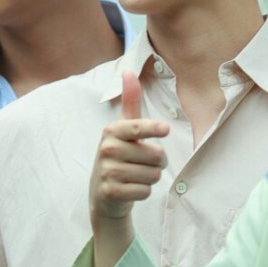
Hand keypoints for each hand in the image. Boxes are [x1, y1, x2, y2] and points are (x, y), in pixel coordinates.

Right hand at [90, 70, 169, 222]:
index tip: (165, 130)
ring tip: (135, 176)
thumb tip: (128, 71)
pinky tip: (130, 189)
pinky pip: (145, 191)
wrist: (102, 195)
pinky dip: (143, 192)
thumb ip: (130, 102)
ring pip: (153, 174)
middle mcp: (107, 149)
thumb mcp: (123, 128)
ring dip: (150, 178)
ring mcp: (107, 171)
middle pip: (156, 155)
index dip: (153, 129)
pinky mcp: (111, 192)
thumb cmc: (119, 156)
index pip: (138, 127)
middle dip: (157, 162)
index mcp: (112, 130)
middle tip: (142, 163)